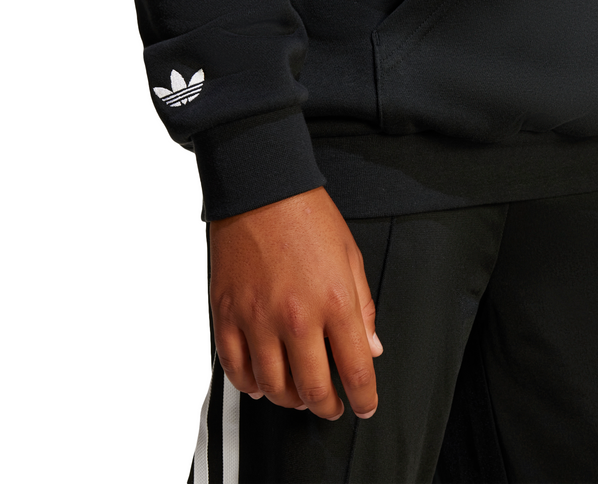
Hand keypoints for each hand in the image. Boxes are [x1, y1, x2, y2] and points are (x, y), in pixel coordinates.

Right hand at [208, 186, 383, 418]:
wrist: (262, 189)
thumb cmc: (309, 217)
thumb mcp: (350, 257)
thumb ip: (362, 307)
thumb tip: (371, 347)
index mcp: (334, 302)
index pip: (355, 369)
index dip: (364, 397)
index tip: (365, 406)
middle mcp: (296, 317)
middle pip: (312, 389)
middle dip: (327, 407)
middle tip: (332, 408)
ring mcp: (256, 319)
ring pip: (272, 386)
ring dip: (289, 400)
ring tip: (299, 396)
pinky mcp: (226, 315)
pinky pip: (235, 368)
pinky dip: (250, 384)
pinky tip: (262, 384)